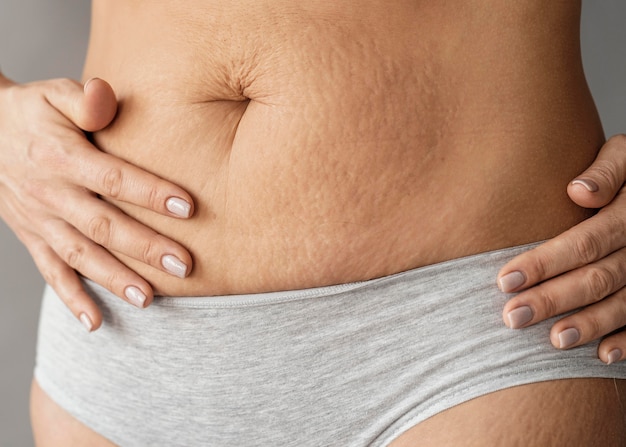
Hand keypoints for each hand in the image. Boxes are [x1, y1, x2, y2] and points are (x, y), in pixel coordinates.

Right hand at [0, 73, 193, 330]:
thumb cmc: (32, 112)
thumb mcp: (53, 92)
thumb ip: (84, 99)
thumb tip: (106, 97)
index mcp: (61, 157)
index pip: (112, 177)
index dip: (150, 192)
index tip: (188, 207)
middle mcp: (50, 194)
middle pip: (103, 225)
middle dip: (144, 248)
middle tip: (184, 266)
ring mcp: (40, 221)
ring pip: (81, 256)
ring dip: (114, 280)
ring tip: (150, 300)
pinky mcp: (32, 238)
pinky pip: (50, 273)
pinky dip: (71, 299)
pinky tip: (96, 323)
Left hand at [497, 134, 625, 363]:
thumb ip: (608, 171)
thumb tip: (577, 191)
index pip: (586, 242)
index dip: (545, 262)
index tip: (505, 280)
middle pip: (598, 277)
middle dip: (553, 300)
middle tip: (512, 318)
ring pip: (624, 303)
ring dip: (589, 325)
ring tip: (553, 341)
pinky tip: (602, 355)